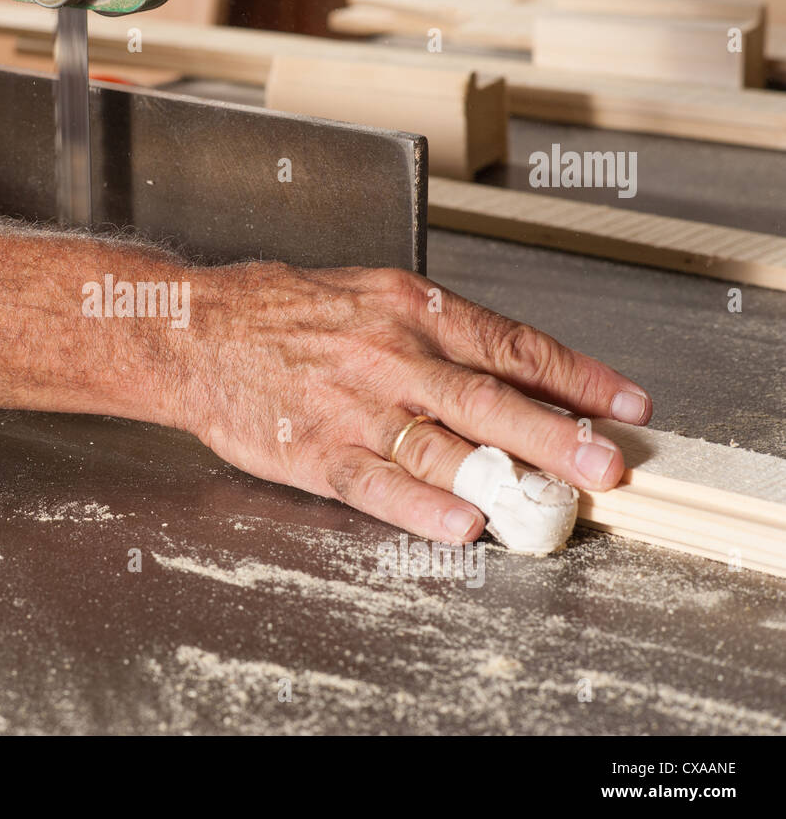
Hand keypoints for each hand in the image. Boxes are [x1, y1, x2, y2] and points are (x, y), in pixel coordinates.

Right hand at [182, 262, 651, 542]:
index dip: (575, 377)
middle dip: (560, 435)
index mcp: (409, 308)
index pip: (510, 344)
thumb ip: (435, 329)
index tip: (624, 403)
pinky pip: (375, 484)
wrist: (195, 330)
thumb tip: (509, 367)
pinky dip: (420, 508)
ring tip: (557, 504)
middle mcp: (389, 355)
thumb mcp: (369, 294)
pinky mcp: (314, 451)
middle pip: (490, 399)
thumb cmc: (280, 311)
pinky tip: (461, 524)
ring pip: (442, 445)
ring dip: (506, 477)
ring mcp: (351, 406)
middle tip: (610, 465)